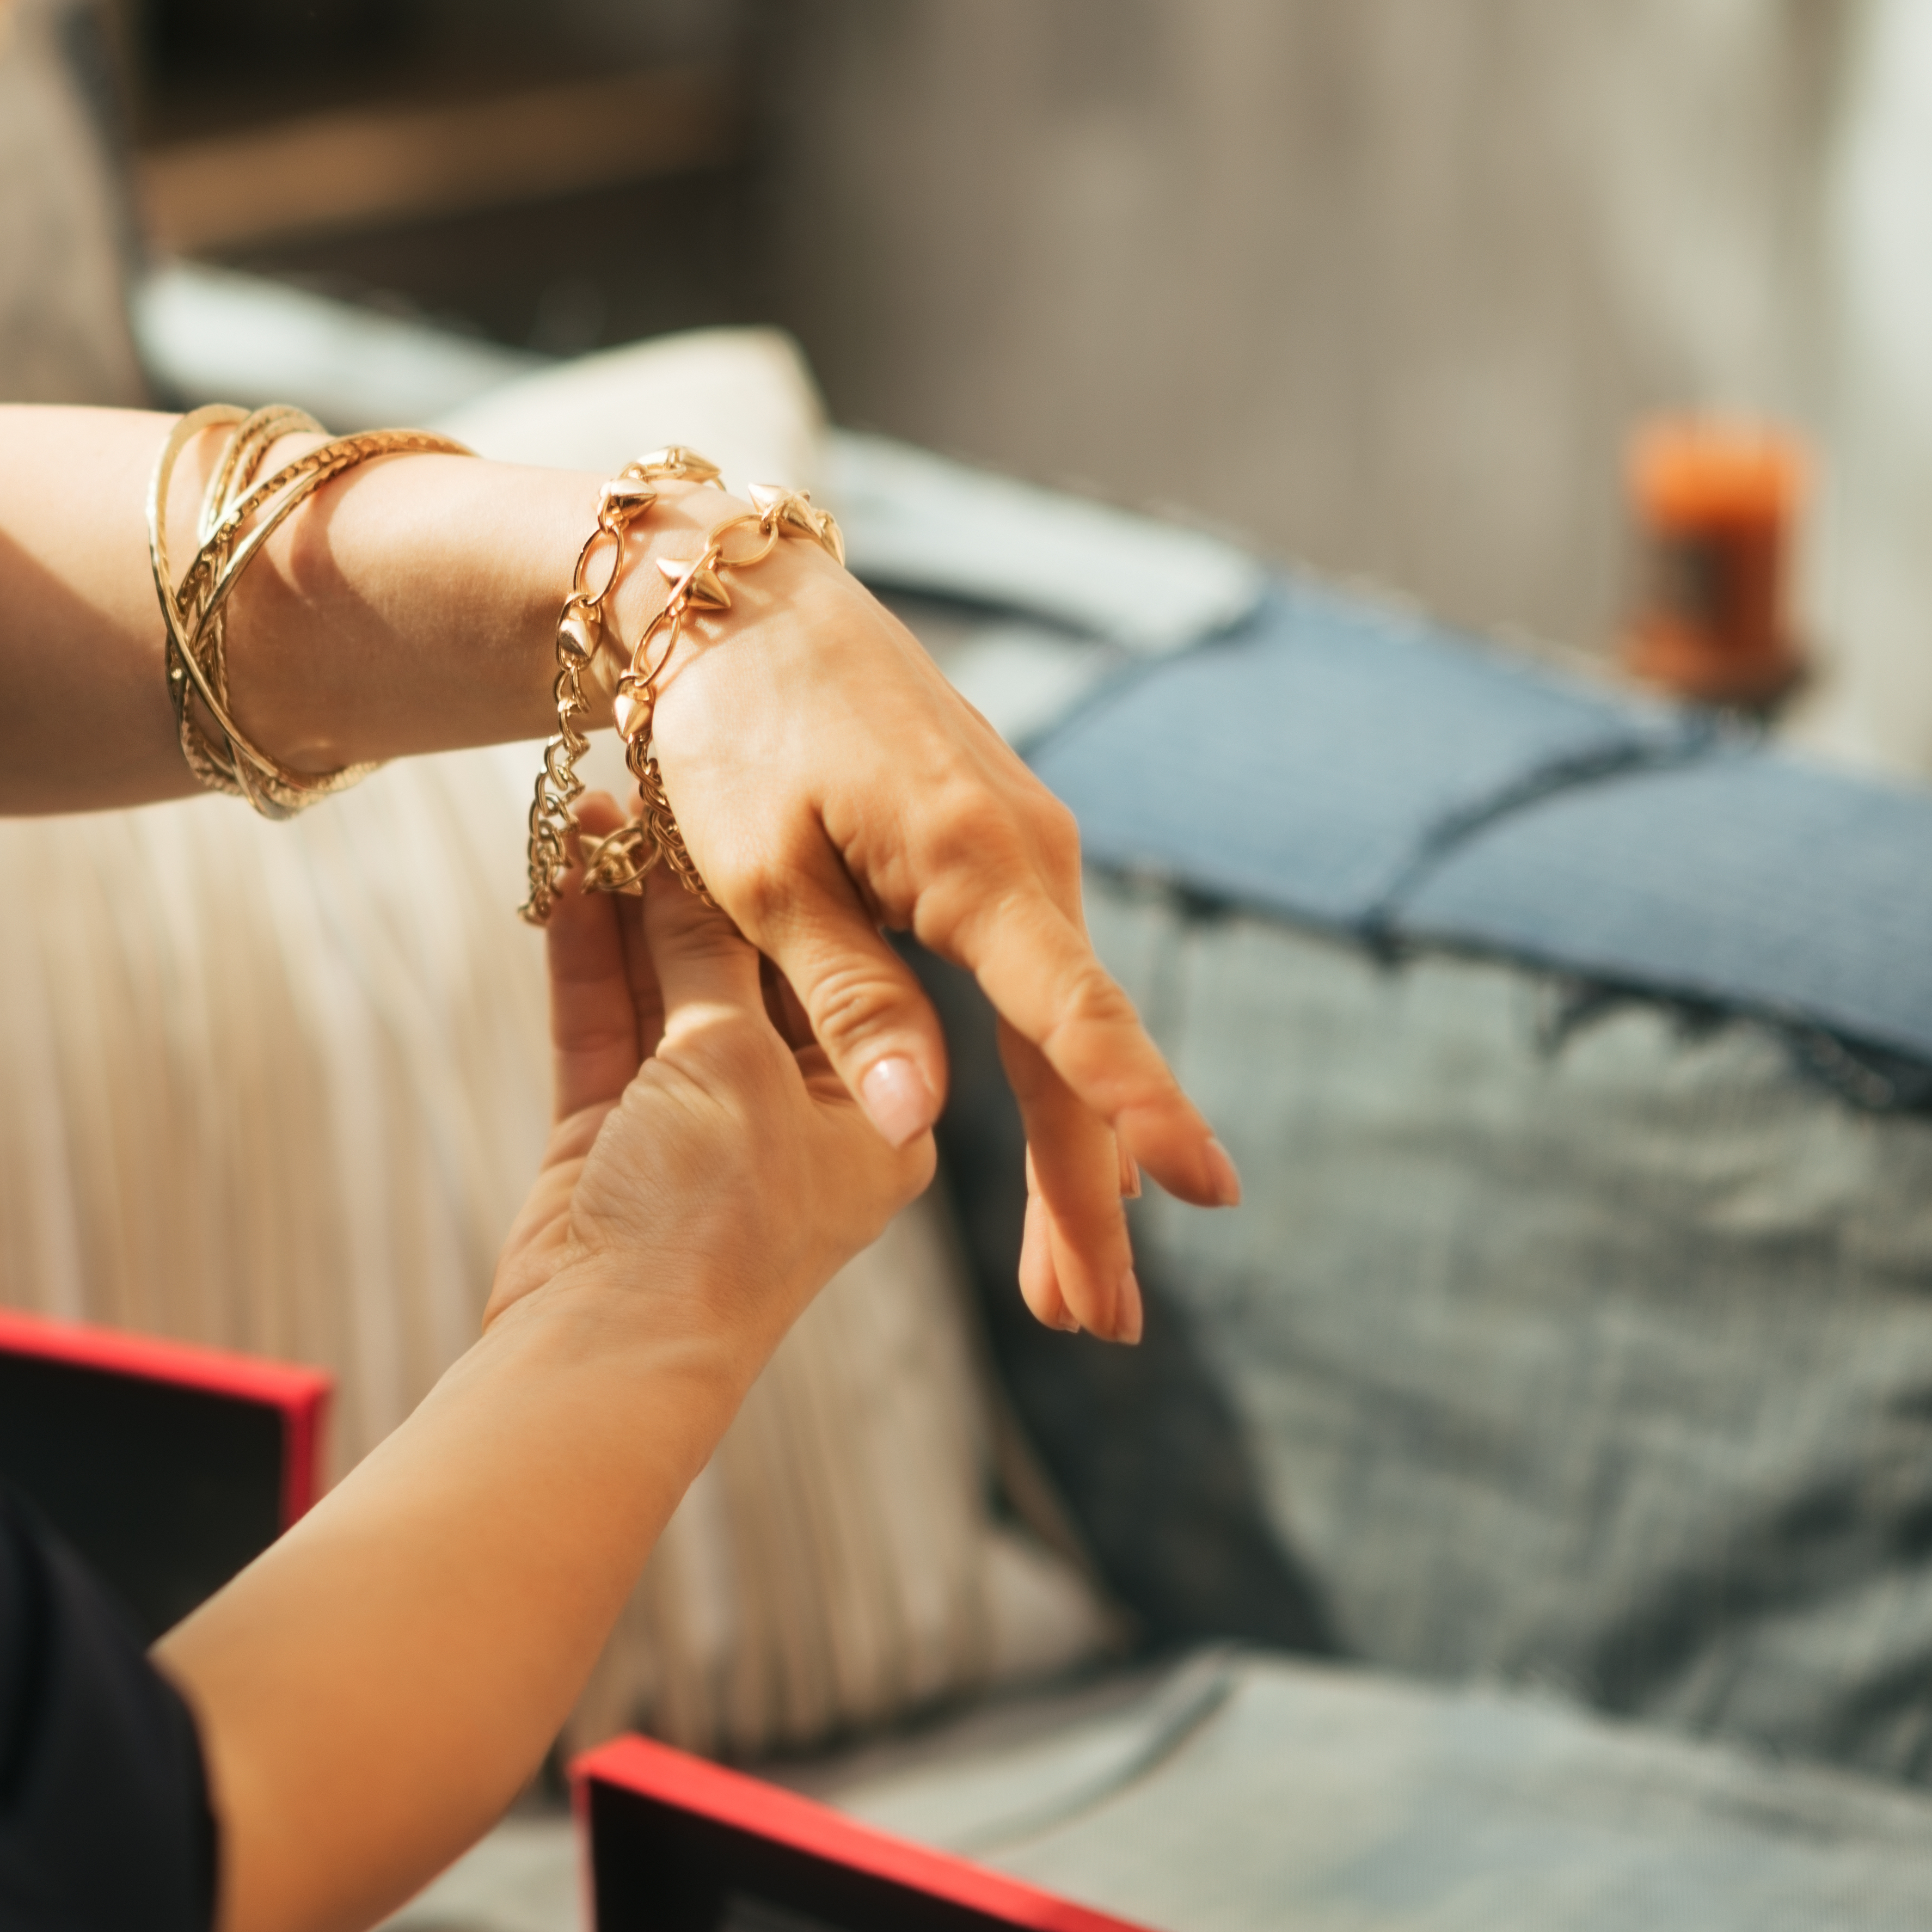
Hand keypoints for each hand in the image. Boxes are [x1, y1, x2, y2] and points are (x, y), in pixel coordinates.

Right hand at [491, 799, 930, 1344]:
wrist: (607, 1346)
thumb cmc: (713, 1218)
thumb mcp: (733, 1062)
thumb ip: (712, 957)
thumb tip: (691, 862)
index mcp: (874, 1109)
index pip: (843, 965)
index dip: (795, 876)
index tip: (756, 793)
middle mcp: (793, 1110)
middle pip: (748, 967)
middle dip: (699, 878)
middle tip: (663, 778)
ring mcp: (698, 1122)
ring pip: (666, 984)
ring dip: (631, 902)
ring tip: (596, 802)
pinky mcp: (613, 1131)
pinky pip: (606, 1019)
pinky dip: (588, 950)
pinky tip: (568, 871)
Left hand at [632, 540, 1238, 1342]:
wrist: (739, 604)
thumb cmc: (731, 732)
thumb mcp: (759, 874)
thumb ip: (844, 995)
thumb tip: (914, 1123)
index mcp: (971, 861)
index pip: (1072, 1014)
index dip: (1136, 1109)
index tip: (1200, 1194)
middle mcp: (1026, 857)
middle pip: (1073, 1054)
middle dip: (1091, 1196)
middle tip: (1100, 1326)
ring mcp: (1022, 853)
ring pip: (1059, 1031)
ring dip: (1070, 1158)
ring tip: (1073, 1289)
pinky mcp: (995, 854)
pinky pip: (1036, 987)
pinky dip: (1050, 1079)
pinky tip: (1072, 1160)